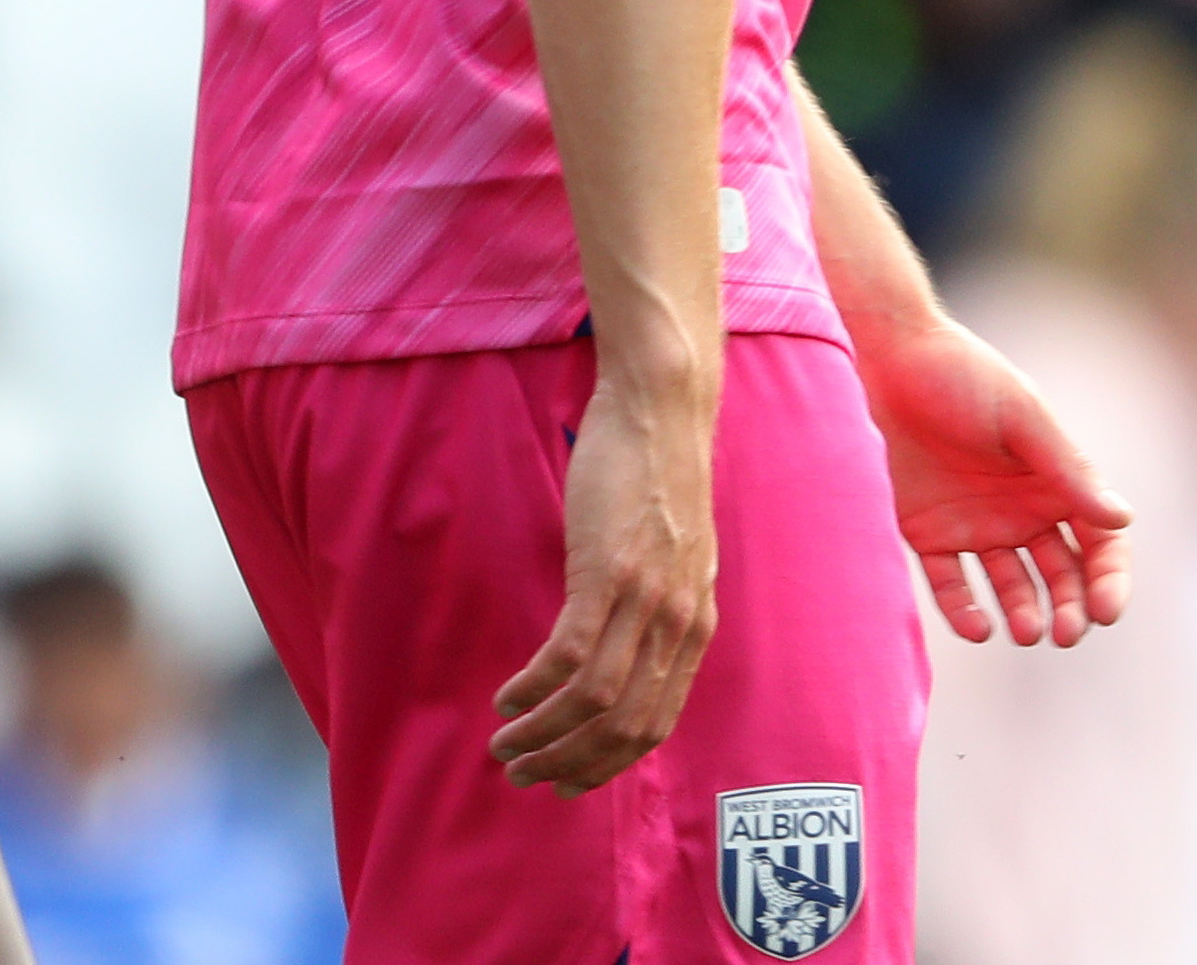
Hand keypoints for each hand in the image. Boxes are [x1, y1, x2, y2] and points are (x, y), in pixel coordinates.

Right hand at [491, 363, 715, 792]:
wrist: (661, 413)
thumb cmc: (654, 475)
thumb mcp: (670, 554)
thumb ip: (655, 602)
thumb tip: (623, 636)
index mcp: (693, 628)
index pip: (655, 723)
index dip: (608, 763)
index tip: (569, 783)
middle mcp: (677, 626)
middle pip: (625, 726)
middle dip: (570, 763)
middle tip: (523, 776)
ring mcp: (645, 602)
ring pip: (595, 701)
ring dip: (544, 735)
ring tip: (503, 746)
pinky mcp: (608, 574)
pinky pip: (571, 655)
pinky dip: (536, 688)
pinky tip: (507, 698)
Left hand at [862, 312, 1130, 645]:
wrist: (875, 355)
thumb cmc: (955, 373)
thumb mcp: (1018, 415)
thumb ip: (1066, 468)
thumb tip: (1121, 518)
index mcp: (1054, 482)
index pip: (1099, 544)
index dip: (1108, 580)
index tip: (1104, 610)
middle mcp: (1020, 510)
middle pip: (1061, 574)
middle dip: (1070, 608)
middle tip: (1065, 633)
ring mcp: (974, 523)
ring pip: (1012, 586)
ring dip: (1025, 612)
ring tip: (1026, 630)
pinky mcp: (926, 530)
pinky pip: (952, 583)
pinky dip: (966, 610)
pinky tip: (979, 626)